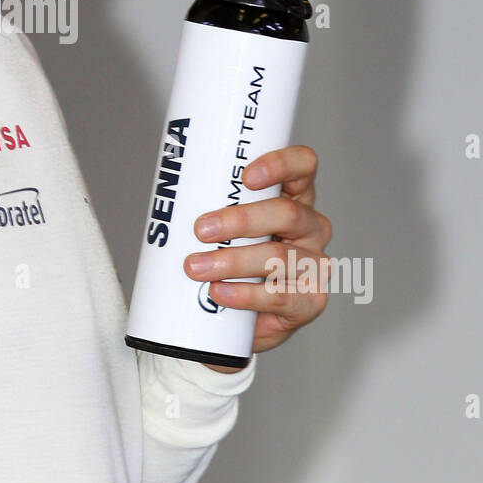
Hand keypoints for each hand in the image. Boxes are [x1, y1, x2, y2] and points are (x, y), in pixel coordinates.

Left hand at [183, 145, 332, 371]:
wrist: (240, 317)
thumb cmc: (231, 259)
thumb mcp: (225, 226)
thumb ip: (212, 207)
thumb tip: (167, 196)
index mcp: (294, 196)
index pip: (303, 165)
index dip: (280, 165)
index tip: (245, 177)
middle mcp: (311, 226)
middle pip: (287, 213)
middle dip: (240, 220)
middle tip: (201, 229)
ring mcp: (315, 263)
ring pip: (278, 257)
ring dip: (233, 261)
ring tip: (197, 267)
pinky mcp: (310, 300)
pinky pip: (278, 296)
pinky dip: (243, 295)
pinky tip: (219, 292)